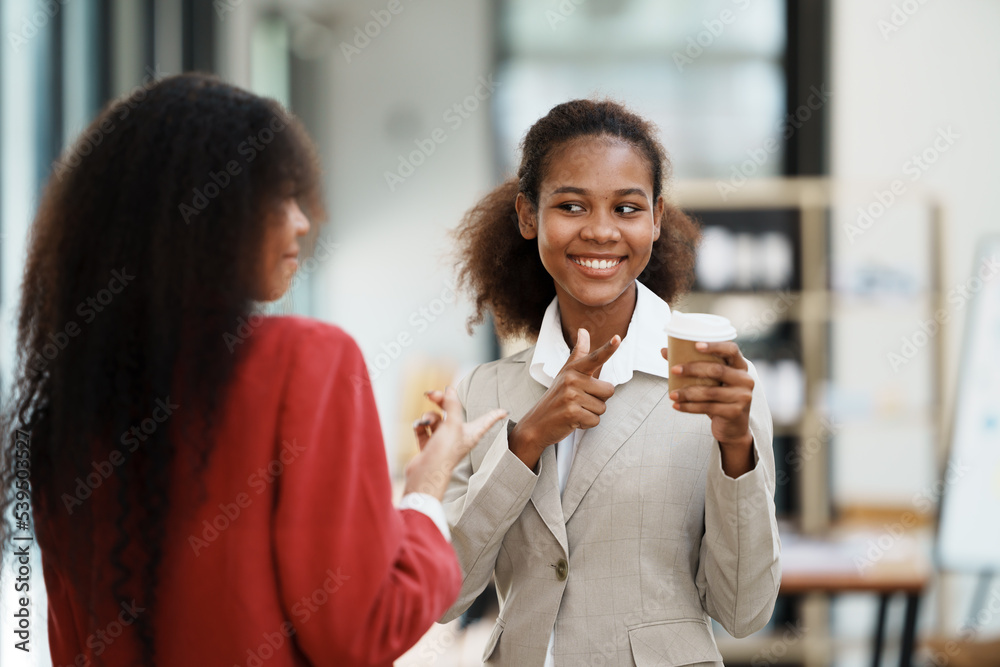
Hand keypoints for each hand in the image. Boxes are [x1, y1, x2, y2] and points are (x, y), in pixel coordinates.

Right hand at [404, 386, 506, 499]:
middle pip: (453, 411)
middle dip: (441, 401)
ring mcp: (443, 440)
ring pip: (436, 418)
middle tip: (431, 394)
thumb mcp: (452, 424)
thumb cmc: (445, 452)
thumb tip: (450, 390)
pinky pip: (425, 427)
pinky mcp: (429, 444)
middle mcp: (458, 436)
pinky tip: (419, 426)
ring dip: (429, 416)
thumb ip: (452, 404)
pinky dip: (421, 425)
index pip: (487, 421)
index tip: (504, 411)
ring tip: (426, 421)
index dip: (495, 414)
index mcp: (472, 433)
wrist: (425, 474)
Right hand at [508, 328, 619, 469]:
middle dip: (599, 400)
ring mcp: (571, 396)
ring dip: (591, 413)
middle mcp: (571, 380)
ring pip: (602, 407)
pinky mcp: (572, 413)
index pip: (594, 357)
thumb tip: (583, 330)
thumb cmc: (555, 398)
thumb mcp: (565, 373)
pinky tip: (573, 420)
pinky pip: (595, 420)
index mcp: (573, 369)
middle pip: (609, 390)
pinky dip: (586, 424)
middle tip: (579, 402)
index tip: (618, 338)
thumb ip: (578, 353)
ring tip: (574, 411)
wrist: (535, 425)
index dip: (608, 349)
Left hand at [662, 341, 754, 476]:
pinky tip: (676, 406)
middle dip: (692, 369)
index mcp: (740, 366)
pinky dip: (689, 407)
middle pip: (717, 370)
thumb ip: (692, 364)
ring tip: (671, 394)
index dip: (715, 346)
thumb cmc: (718, 397)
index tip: (696, 346)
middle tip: (674, 370)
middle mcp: (745, 379)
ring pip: (710, 392)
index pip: (731, 350)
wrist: (733, 427)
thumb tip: (665, 351)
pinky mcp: (735, 412)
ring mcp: (743, 397)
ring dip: (687, 392)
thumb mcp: (710, 380)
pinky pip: (708, 408)